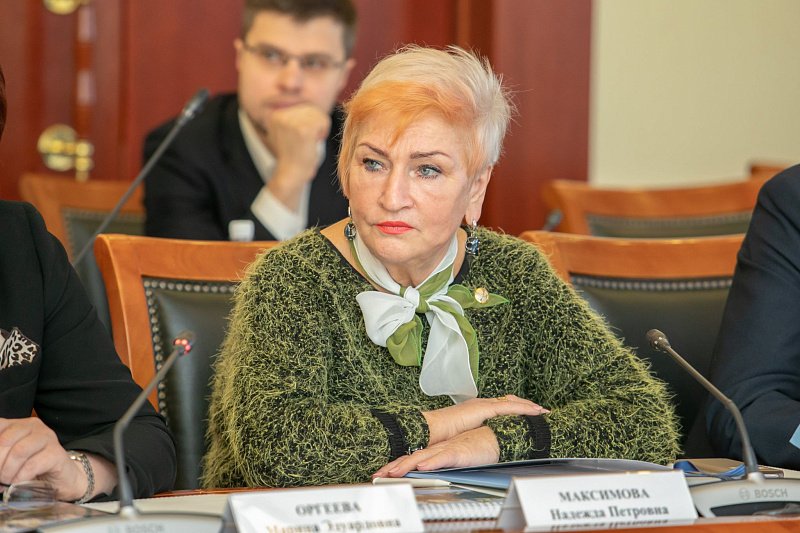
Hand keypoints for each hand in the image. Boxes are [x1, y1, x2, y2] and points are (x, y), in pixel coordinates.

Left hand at [0, 417, 85, 501]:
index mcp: (20, 425)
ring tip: (7, 482)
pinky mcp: (56, 453)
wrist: (63, 478)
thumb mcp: (11, 458)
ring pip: (19, 451)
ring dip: (7, 471)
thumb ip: (2, 455)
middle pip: (5, 440)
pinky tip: (18, 483)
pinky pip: (32, 465)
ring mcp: (48, 438)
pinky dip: (20, 477)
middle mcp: (34, 427)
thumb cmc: (33, 468)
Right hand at [263, 104, 331, 210]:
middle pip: (310, 108)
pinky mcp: (303, 129)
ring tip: (308, 142)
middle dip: (314, 125)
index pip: (302, 106)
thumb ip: (293, 115)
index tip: (299, 137)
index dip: (307, 122)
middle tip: (306, 141)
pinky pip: (323, 121)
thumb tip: (302, 100)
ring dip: (319, 129)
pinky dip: (322, 133)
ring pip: (318, 114)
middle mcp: (280, 114)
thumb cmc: (294, 154)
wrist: (291, 173)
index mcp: (275, 114)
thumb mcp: (288, 130)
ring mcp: (291, 121)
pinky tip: (313, 143)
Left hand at [373, 426, 500, 478]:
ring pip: (423, 458)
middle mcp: (437, 450)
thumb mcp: (454, 458)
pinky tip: (422, 467)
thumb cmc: (476, 447)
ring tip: (393, 472)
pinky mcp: (458, 452)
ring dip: (407, 465)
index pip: (411, 459)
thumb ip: (440, 463)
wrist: (493, 437)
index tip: (381, 473)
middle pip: (411, 458)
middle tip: (378, 475)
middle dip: (393, 467)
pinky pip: (443, 458)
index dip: (396, 465)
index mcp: (435, 452)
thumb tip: (427, 471)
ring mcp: (447, 450)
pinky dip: (432, 462)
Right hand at [423, 394, 547, 445]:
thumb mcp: (460, 436)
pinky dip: (524, 409)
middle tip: (541, 411)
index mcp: (476, 409)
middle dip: (525, 406)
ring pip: (513, 403)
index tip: (527, 414)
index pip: (500, 407)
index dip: (514, 409)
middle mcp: (481, 403)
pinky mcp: (485, 408)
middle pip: (509, 402)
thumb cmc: (440, 434)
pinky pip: (510, 407)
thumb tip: (478, 445)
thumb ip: (471, 437)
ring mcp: (483, 404)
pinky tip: (534, 412)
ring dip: (528, 407)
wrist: (431, 428)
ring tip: (542, 411)